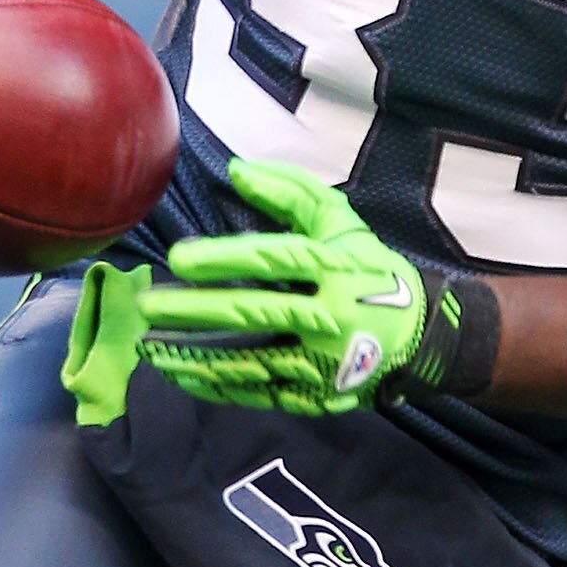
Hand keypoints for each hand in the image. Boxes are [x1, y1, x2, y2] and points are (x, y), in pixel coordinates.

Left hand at [136, 159, 445, 414]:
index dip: (224, 258)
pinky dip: (215, 386)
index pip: (273, 260)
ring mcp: (322, 362)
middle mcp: (329, 315)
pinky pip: (257, 393)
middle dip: (195, 311)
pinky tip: (181, 374)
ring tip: (151, 347)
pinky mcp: (315, 396)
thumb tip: (236, 170)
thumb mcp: (339, 223)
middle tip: (149, 305)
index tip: (179, 258)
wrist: (417, 338)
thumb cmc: (368, 271)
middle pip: (253, 313)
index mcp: (335, 268)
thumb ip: (290, 191)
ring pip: (248, 361)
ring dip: (194, 356)